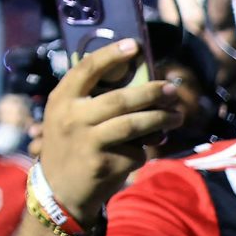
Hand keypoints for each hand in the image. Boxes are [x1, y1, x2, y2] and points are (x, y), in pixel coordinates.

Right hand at [38, 38, 179, 218]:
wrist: (59, 190)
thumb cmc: (68, 145)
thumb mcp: (65, 116)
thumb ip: (89, 100)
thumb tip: (135, 82)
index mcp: (61, 100)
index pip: (86, 69)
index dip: (111, 55)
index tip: (134, 45)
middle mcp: (72, 117)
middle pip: (121, 99)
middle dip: (152, 92)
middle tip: (172, 89)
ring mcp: (88, 141)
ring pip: (135, 125)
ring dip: (162, 119)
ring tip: (177, 116)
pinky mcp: (105, 164)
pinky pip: (137, 151)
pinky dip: (145, 150)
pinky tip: (145, 150)